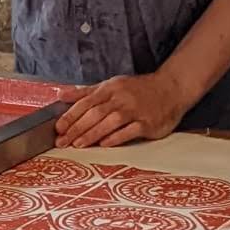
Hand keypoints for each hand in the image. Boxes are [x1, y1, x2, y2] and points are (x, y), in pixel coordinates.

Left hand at [55, 68, 188, 148]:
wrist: (172, 88)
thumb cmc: (138, 89)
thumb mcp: (111, 85)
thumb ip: (86, 92)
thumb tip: (61, 95)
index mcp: (110, 88)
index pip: (86, 102)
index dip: (70, 116)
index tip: (58, 128)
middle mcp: (121, 98)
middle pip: (94, 113)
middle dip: (76, 128)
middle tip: (62, 141)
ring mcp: (135, 110)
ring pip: (109, 122)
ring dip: (92, 134)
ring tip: (78, 144)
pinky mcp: (148, 123)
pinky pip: (129, 131)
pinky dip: (115, 138)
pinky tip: (103, 144)